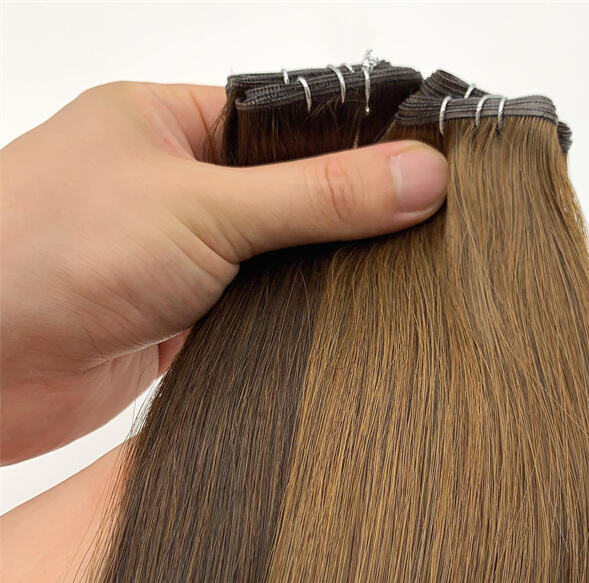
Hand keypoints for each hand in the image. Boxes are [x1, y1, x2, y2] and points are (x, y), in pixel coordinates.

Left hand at [0, 82, 447, 464]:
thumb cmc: (42, 253)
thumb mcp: (203, 208)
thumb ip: (317, 196)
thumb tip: (416, 175)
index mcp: (172, 124)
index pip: (290, 124)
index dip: (357, 146)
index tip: (422, 172)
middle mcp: (178, 187)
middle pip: (292, 195)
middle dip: (344, 219)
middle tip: (415, 233)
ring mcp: (184, 257)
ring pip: (280, 261)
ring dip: (316, 278)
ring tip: (379, 284)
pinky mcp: (186, 320)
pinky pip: (260, 314)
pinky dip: (291, 323)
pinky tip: (328, 328)